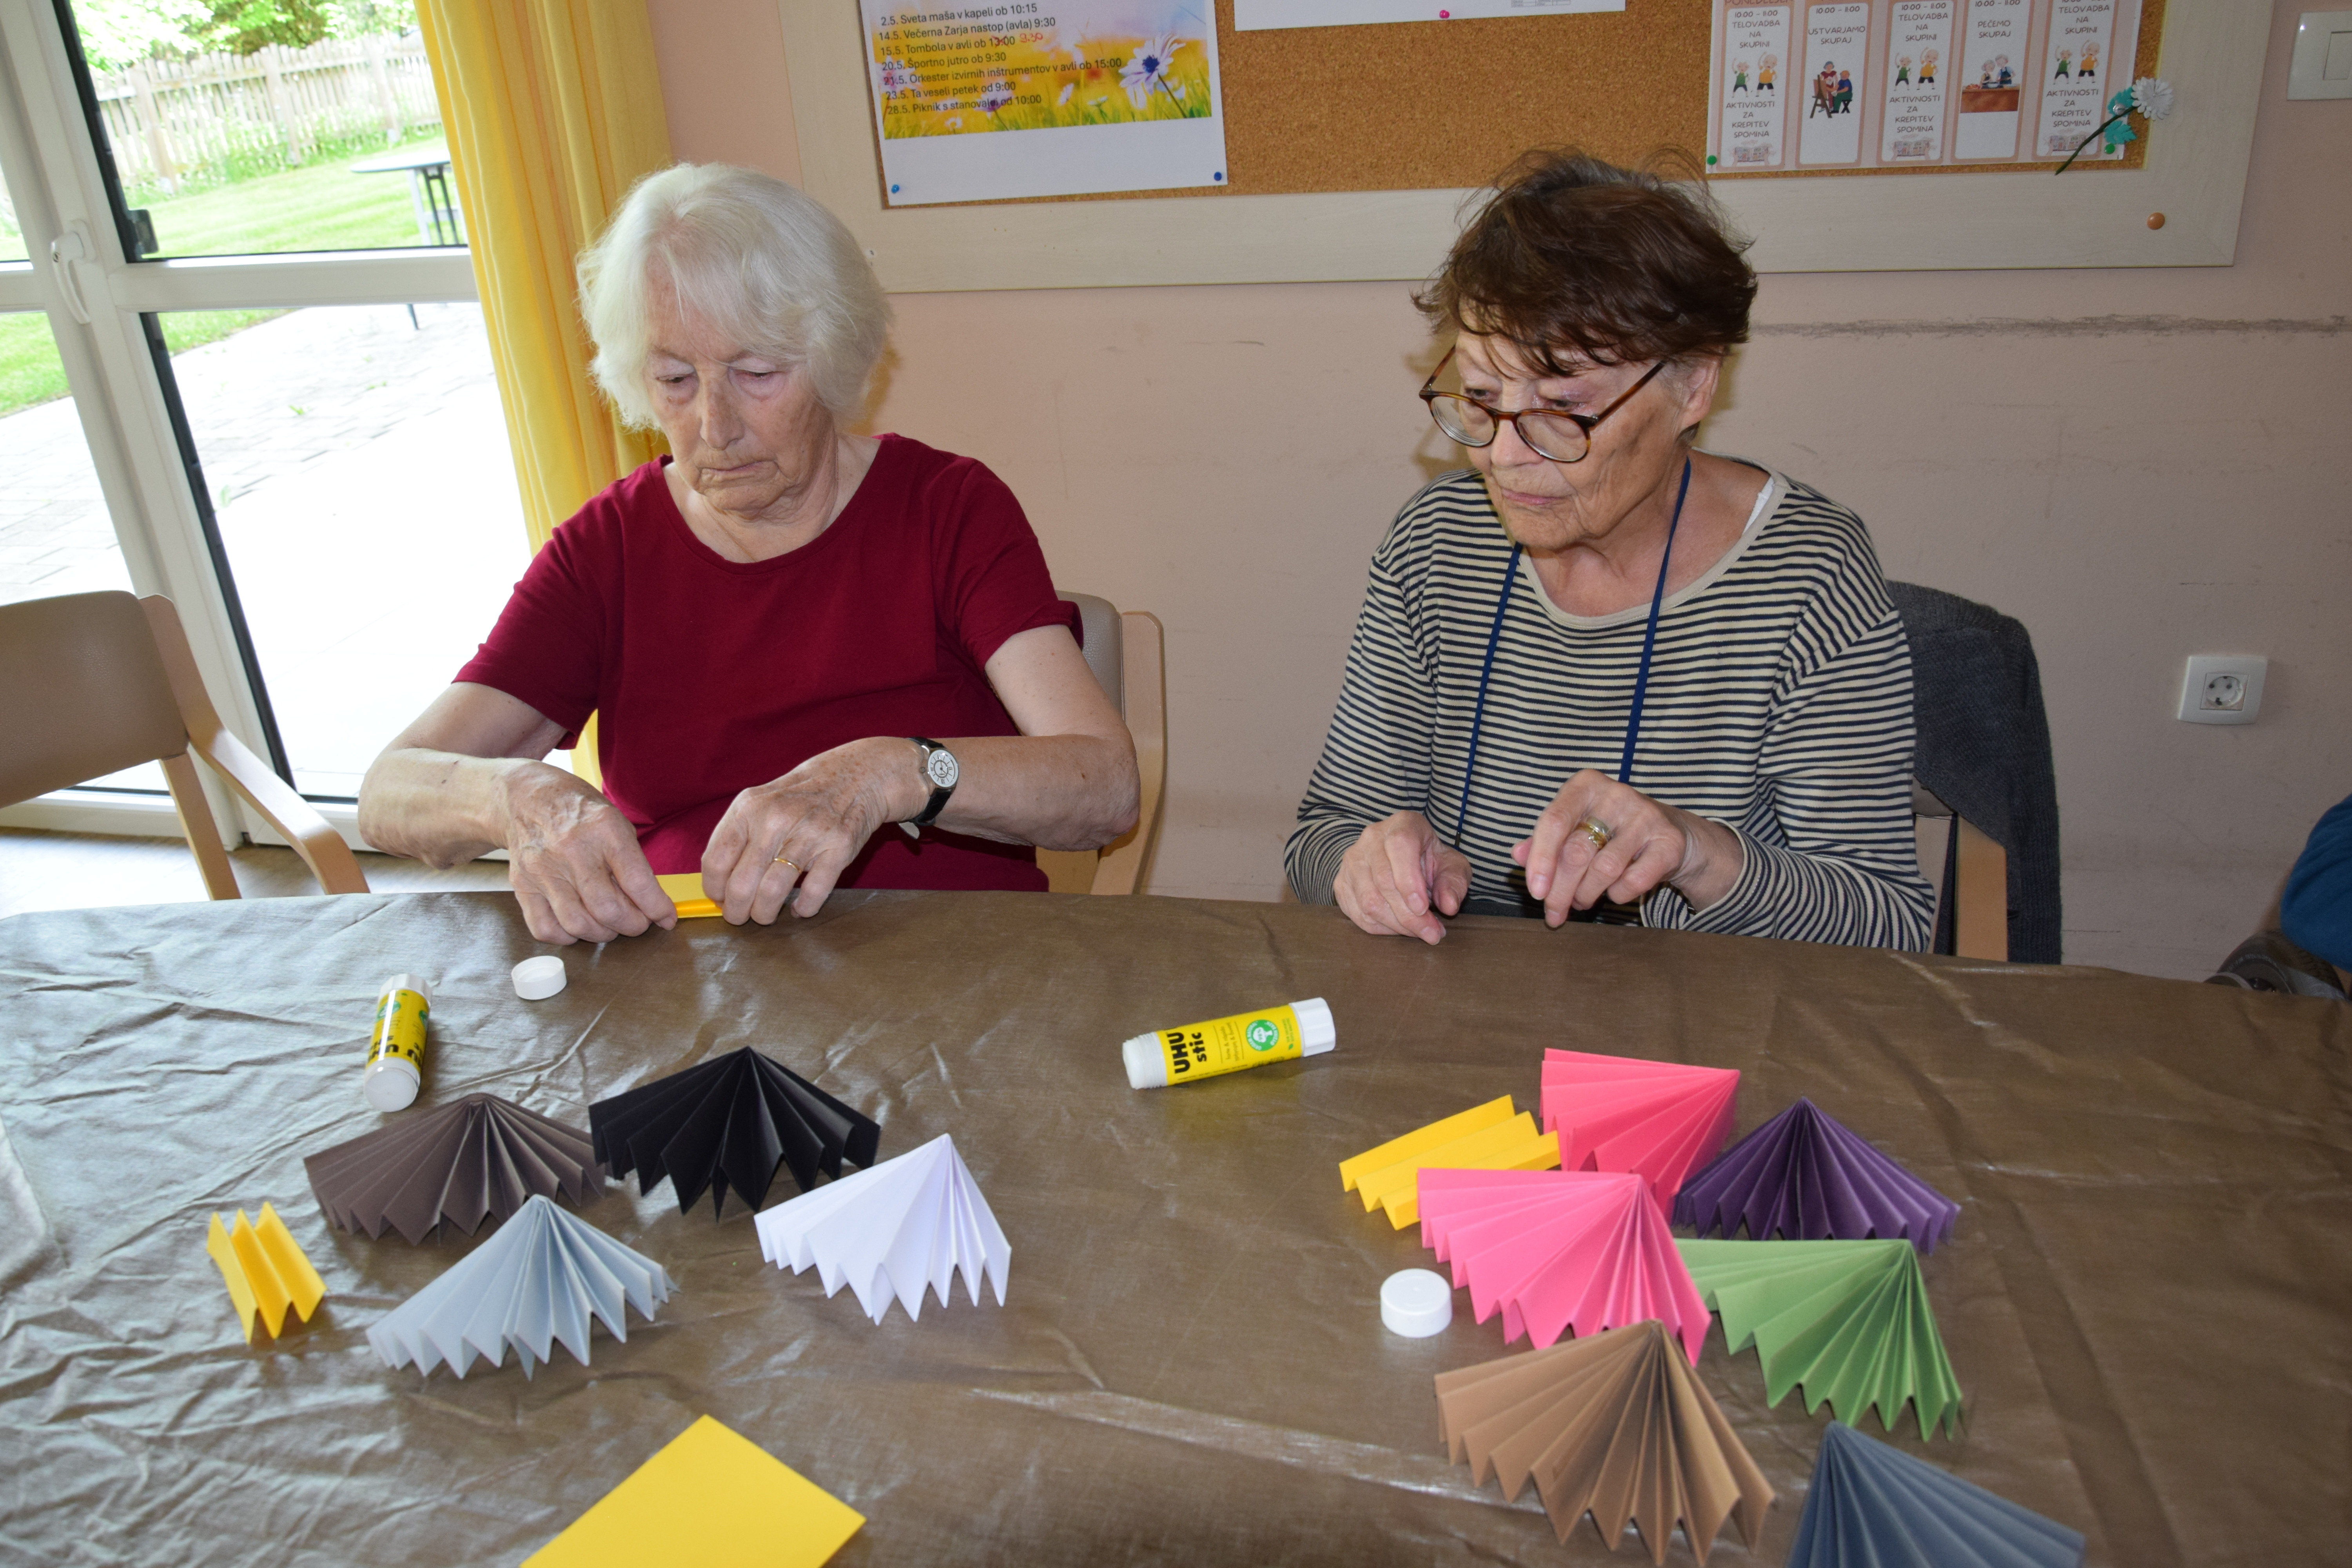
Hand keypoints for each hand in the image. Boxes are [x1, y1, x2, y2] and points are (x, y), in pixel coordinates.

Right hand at [499, 763, 676, 944]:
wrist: (529, 798)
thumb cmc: (580, 813)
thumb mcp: (617, 824)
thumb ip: (634, 864)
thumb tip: (654, 907)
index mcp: (604, 830)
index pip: (637, 883)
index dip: (657, 908)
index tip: (665, 918)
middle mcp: (572, 851)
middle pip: (608, 910)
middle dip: (632, 925)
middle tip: (637, 922)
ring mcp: (543, 870)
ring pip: (578, 925)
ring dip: (602, 933)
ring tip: (610, 923)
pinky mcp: (523, 886)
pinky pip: (546, 929)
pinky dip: (568, 936)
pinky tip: (579, 923)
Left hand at [701, 737, 920, 923]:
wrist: (856, 777)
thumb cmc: (800, 797)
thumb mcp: (760, 803)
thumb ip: (737, 836)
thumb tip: (718, 884)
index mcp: (749, 808)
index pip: (716, 860)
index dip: (714, 889)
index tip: (720, 898)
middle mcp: (776, 819)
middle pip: (741, 884)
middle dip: (736, 911)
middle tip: (740, 916)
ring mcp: (809, 834)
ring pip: (772, 892)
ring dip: (764, 914)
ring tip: (765, 915)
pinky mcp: (838, 848)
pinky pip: (813, 893)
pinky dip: (803, 908)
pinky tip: (799, 908)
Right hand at [1334, 811, 1472, 944]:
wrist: (1403, 858)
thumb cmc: (1430, 860)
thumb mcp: (1452, 866)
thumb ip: (1454, 883)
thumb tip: (1449, 905)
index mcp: (1403, 824)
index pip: (1399, 846)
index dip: (1410, 881)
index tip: (1424, 908)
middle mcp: (1372, 838)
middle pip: (1383, 881)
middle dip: (1409, 915)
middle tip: (1432, 933)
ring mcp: (1352, 860)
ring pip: (1369, 901)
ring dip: (1396, 925)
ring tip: (1419, 932)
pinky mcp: (1341, 881)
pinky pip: (1357, 913)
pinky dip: (1381, 928)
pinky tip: (1399, 929)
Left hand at [1512, 769, 1742, 925]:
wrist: (1669, 833)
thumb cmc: (1609, 831)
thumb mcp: (1573, 828)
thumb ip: (1543, 841)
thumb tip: (1517, 855)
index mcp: (1585, 785)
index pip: (1553, 821)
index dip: (1540, 860)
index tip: (1535, 892)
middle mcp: (1616, 794)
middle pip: (1576, 852)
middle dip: (1560, 891)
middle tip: (1554, 912)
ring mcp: (1646, 816)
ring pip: (1603, 870)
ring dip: (1586, 895)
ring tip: (1581, 901)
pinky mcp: (1669, 841)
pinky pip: (1633, 881)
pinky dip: (1617, 895)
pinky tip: (1613, 892)